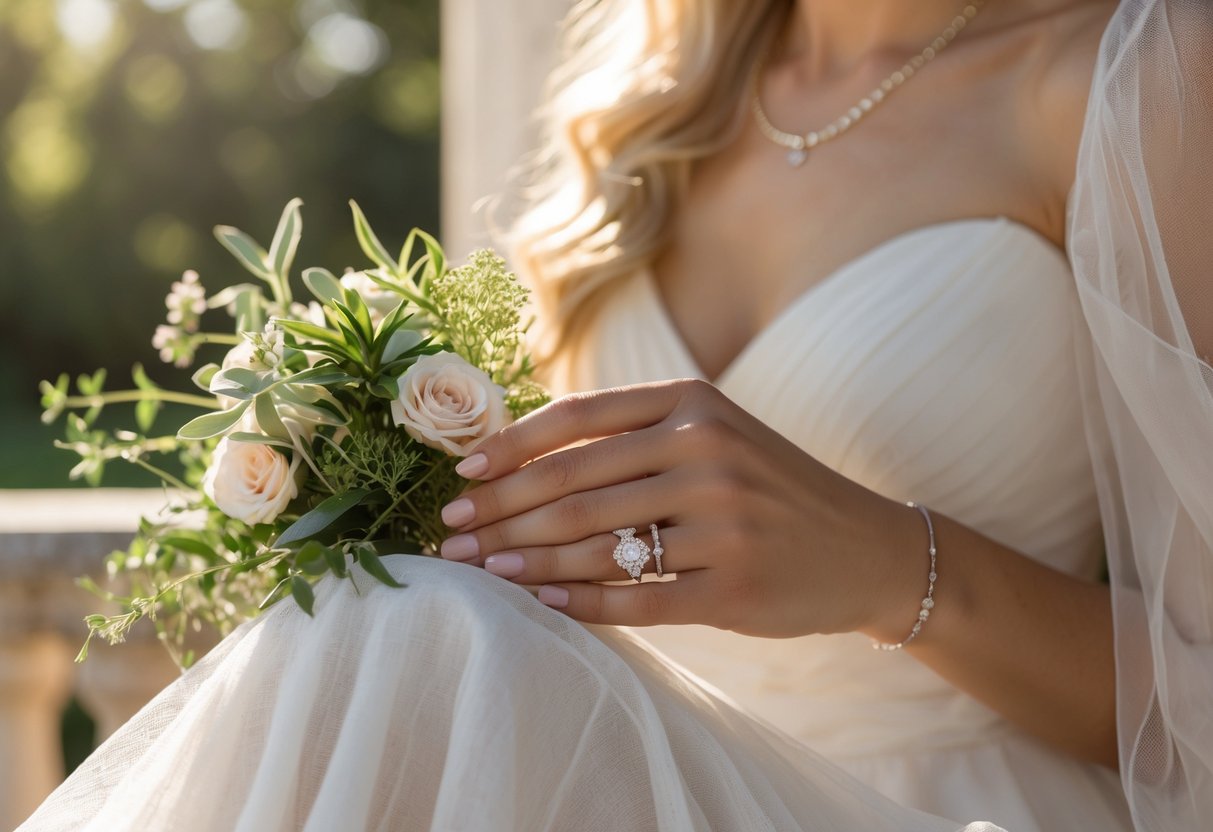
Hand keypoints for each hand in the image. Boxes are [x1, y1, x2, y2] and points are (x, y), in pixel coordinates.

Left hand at [439, 379, 924, 637]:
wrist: (865, 548)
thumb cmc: (769, 489)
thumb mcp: (714, 436)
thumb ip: (634, 436)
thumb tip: (520, 458)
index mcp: (693, 403)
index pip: (576, 420)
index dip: (509, 449)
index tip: (462, 477)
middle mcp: (706, 451)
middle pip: (573, 484)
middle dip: (500, 513)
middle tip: (449, 539)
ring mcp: (723, 520)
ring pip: (596, 543)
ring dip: (525, 562)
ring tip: (479, 573)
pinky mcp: (733, 586)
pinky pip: (636, 597)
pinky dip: (580, 603)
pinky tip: (540, 604)